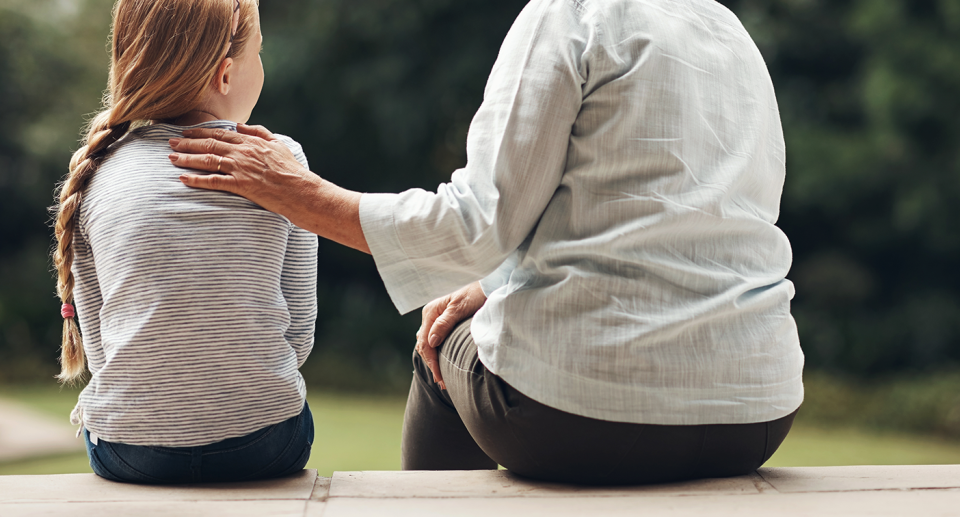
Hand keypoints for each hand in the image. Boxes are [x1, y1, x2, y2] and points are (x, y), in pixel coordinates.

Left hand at [169, 124, 368, 252]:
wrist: (302, 190)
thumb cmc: (293, 171)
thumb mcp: (279, 146)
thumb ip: (259, 133)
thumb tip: (240, 126)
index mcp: (250, 142)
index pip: (219, 134)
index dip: (200, 132)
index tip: (186, 133)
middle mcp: (242, 153)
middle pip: (208, 144)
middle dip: (186, 143)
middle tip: (170, 142)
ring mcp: (240, 168)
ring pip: (207, 160)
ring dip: (186, 159)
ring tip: (171, 158)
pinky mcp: (240, 185)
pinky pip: (213, 181)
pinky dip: (196, 179)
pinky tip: (183, 179)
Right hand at [416, 282, 486, 389]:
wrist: (488, 287)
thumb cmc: (475, 295)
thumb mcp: (460, 308)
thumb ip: (444, 323)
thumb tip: (431, 343)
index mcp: (431, 312)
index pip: (425, 342)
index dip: (431, 361)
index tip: (440, 376)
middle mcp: (430, 316)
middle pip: (424, 345)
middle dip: (432, 364)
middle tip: (442, 382)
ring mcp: (435, 320)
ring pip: (428, 345)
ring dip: (433, 361)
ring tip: (441, 378)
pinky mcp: (443, 324)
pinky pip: (435, 342)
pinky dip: (437, 354)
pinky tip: (442, 364)